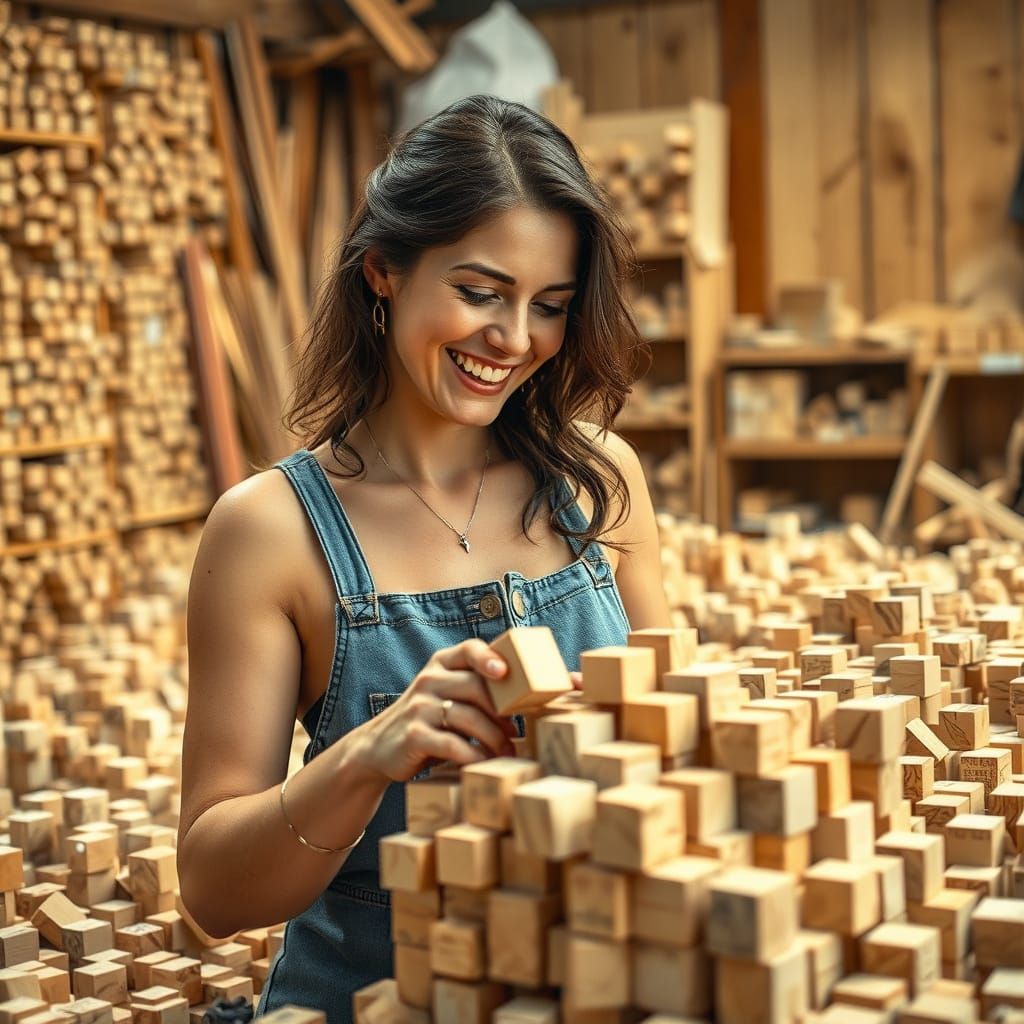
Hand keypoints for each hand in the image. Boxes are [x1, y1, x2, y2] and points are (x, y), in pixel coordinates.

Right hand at [353, 639, 517, 782]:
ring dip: (494, 739)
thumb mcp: (444, 694)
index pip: (469, 649)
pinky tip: (484, 764)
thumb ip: (474, 687)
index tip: (505, 672)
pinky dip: (474, 756)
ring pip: (469, 718)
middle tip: (515, 734)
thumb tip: (526, 699)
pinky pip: (453, 745)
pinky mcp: (414, 736)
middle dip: (502, 713)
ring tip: (506, 754)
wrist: (379, 747)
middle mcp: (429, 680)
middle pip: (476, 687)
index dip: (489, 657)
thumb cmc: (428, 720)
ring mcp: (419, 707)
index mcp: (441, 664)